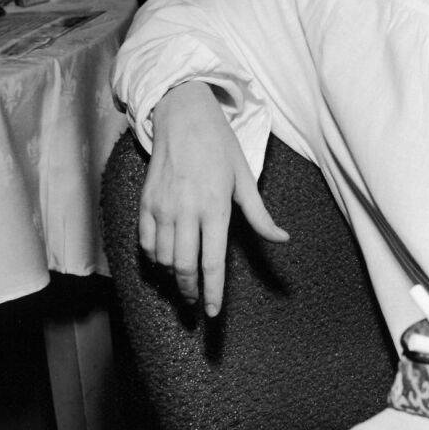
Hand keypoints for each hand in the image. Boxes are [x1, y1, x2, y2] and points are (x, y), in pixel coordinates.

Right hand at [140, 81, 288, 315]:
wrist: (182, 116)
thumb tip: (282, 239)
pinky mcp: (145, 203)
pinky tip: (165, 261)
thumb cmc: (219, 146)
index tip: (213, 313)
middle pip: (185, 267)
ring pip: (164, 259)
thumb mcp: (244, 178)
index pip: (212, 261)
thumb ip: (260, 215)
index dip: (213, 292)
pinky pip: (146, 243)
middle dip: (190, 291)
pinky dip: (155, 259)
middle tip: (196, 302)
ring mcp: (162, 207)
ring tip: (184, 281)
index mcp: (215, 206)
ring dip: (173, 276)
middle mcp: (186, 210)